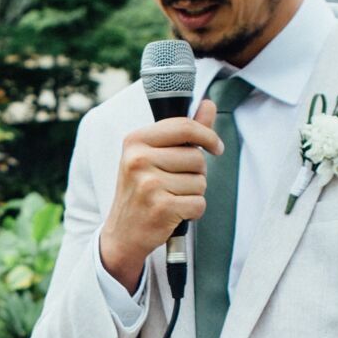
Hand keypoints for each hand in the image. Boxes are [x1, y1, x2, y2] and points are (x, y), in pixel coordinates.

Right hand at [99, 102, 222, 292]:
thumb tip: (208, 104)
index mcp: (135, 141)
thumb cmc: (140, 191)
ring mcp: (148, 184)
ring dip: (193, 193)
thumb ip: (182, 131)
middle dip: (196, 173)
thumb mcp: (151, 156)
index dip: (207, 136)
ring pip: (200, 182)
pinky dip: (193, 211)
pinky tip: (174, 213)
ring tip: (171, 198)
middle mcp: (138, 160)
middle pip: (197, 158)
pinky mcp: (161, 208)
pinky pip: (198, 203)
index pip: (185, 127)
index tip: (215, 147)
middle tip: (176, 184)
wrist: (122, 233)